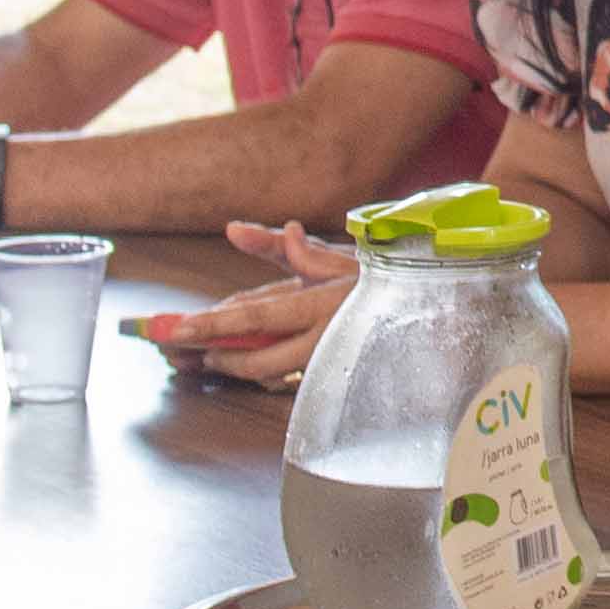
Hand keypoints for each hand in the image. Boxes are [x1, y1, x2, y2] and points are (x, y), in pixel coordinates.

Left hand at [141, 221, 359, 385]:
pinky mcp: (336, 374)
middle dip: (218, 357)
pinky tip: (243, 365)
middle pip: (258, 357)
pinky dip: (260, 371)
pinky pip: (289, 378)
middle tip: (183, 354)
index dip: (212, 323)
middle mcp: (325, 337)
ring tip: (208, 358)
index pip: (254, 314)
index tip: (177, 328)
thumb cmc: (376, 274)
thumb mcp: (326, 252)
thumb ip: (275, 245)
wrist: (432, 306)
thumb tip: (233, 230)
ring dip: (235, 367)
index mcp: (320, 301)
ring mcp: (331, 360)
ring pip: (272, 373)